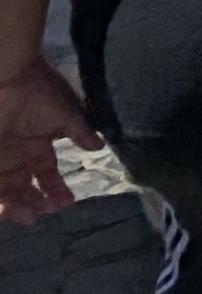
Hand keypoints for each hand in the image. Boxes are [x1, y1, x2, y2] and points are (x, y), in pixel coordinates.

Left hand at [0, 57, 95, 224]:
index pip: (48, 176)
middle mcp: (19, 158)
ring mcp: (2, 160)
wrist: (10, 77)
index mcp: (39, 147)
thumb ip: (82, 132)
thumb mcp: (67, 112)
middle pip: (27, 190)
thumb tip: (100, 146)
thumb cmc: (40, 93)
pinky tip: (8, 209)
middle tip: (43, 213)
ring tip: (29, 216)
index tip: (68, 202)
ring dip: (18, 208)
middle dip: (37, 205)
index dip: (57, 191)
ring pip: (8, 194)